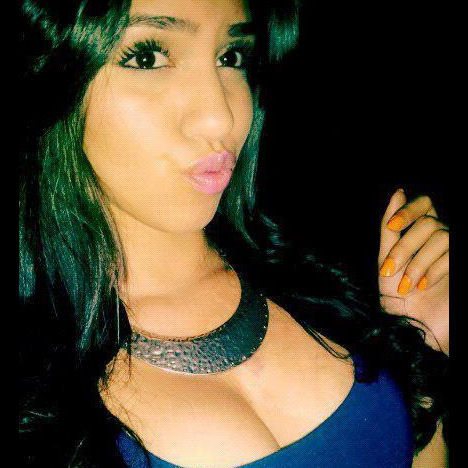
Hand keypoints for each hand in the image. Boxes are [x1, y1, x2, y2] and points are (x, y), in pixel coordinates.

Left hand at [378, 189, 448, 354]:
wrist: (414, 329)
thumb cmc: (396, 297)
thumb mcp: (386, 260)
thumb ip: (390, 230)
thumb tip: (398, 191)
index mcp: (421, 236)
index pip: (426, 204)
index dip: (410, 209)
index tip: (392, 226)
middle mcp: (440, 240)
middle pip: (429, 222)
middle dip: (405, 246)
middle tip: (389, 270)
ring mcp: (453, 253)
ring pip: (441, 235)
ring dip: (418, 262)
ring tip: (407, 285)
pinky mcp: (461, 264)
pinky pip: (451, 252)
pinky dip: (434, 269)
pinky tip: (424, 286)